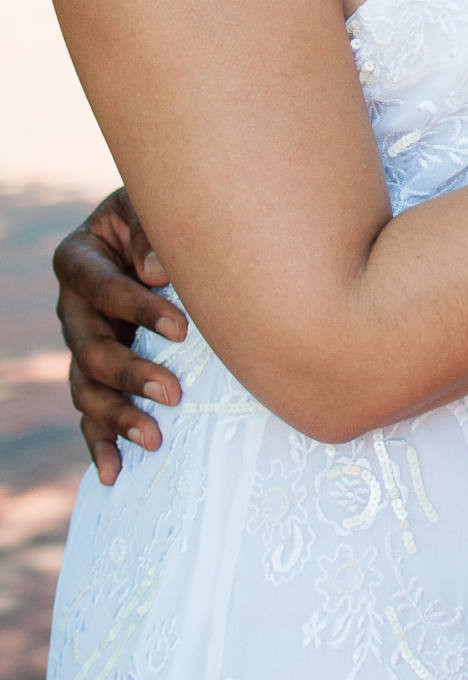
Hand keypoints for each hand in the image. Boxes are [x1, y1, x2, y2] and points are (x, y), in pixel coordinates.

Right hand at [53, 187, 185, 484]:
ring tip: (154, 438)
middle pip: (89, 348)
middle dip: (129, 373)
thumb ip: (152, 232)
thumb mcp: (153, 207)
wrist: (159, 230)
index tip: (182, 327)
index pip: (102, 288)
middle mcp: (73, 306)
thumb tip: (154, 272)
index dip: (137, 309)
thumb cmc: (163, 213)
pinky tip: (114, 473)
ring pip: (85, 388)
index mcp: (79, 259)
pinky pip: (90, 413)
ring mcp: (82, 342)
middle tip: (173, 392)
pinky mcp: (96, 372)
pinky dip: (100, 443)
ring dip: (116, 416)